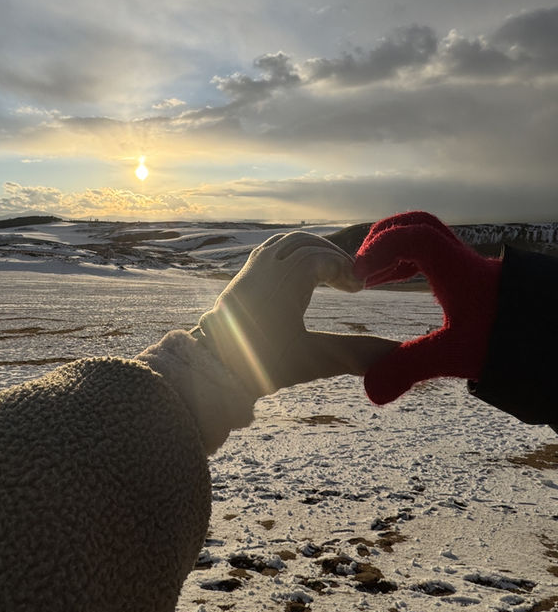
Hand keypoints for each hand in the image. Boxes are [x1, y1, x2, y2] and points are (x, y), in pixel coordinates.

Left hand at [196, 231, 396, 396]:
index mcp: (285, 279)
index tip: (358, 289)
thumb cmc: (264, 365)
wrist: (214, 369)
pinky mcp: (240, 278)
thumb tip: (396, 355)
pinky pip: (268, 250)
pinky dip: (290, 254)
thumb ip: (357, 353)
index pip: (321, 258)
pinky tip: (299, 274)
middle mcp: (266, 266)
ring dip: (311, 252)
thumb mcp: (315, 359)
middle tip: (349, 280)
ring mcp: (250, 270)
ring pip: (285, 243)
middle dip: (331, 257)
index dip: (344, 270)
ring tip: (329, 274)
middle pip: (305, 244)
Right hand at [354, 211, 501, 403]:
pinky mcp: (472, 276)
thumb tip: (370, 389)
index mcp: (456, 269)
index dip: (380, 248)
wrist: (549, 341)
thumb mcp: (454, 356)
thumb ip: (409, 368)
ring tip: (372, 280)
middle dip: (383, 240)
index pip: (413, 237)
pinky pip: (434, 255)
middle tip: (362, 267)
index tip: (359, 275)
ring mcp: (467, 265)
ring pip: (426, 238)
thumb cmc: (507, 342)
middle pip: (418, 225)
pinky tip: (400, 285)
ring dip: (395, 254)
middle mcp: (461, 259)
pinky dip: (410, 264)